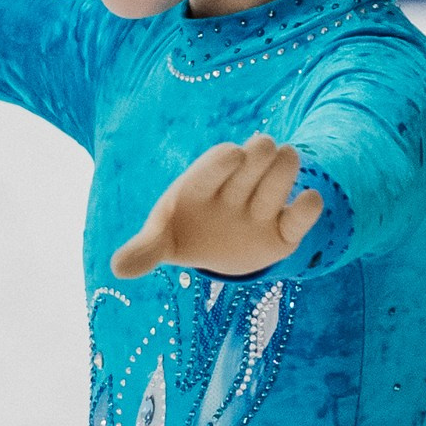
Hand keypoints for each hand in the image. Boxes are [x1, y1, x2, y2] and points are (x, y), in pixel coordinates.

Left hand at [110, 134, 325, 280]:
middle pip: (258, 155)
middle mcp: (238, 184)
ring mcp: (264, 204)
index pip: (217, 161)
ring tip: (266, 201)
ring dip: (280, 179)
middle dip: (258, 161)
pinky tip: (301, 205)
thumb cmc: (184, 232)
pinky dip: (308, 207)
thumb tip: (117, 269)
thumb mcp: (163, 240)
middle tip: (253, 171)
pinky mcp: (286, 229)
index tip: (234, 155)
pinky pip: (307, 211)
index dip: (224, 159)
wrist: (216, 247)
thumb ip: (145, 250)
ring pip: (285, 171)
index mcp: (204, 182)